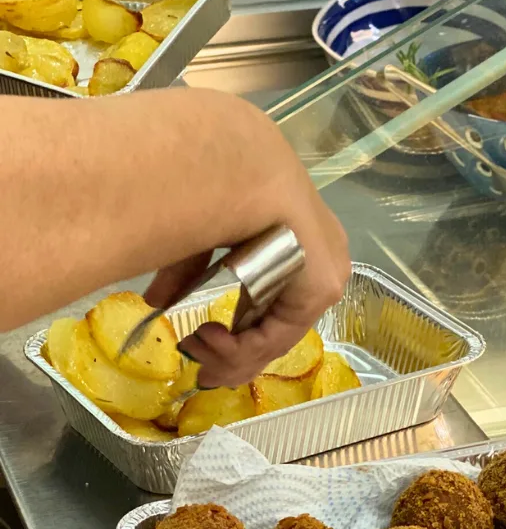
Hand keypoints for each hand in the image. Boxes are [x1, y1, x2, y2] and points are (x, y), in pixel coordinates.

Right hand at [145, 133, 349, 387]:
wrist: (229, 166)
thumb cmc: (210, 186)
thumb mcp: (197, 237)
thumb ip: (185, 272)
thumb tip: (156, 301)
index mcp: (300, 242)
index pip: (275, 305)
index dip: (238, 335)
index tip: (200, 345)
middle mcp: (321, 260)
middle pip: (276, 327)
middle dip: (233, 353)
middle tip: (198, 362)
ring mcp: (326, 274)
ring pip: (276, 337)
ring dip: (232, 352)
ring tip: (197, 345)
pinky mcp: (322, 286)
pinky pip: (279, 334)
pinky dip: (241, 347)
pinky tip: (209, 339)